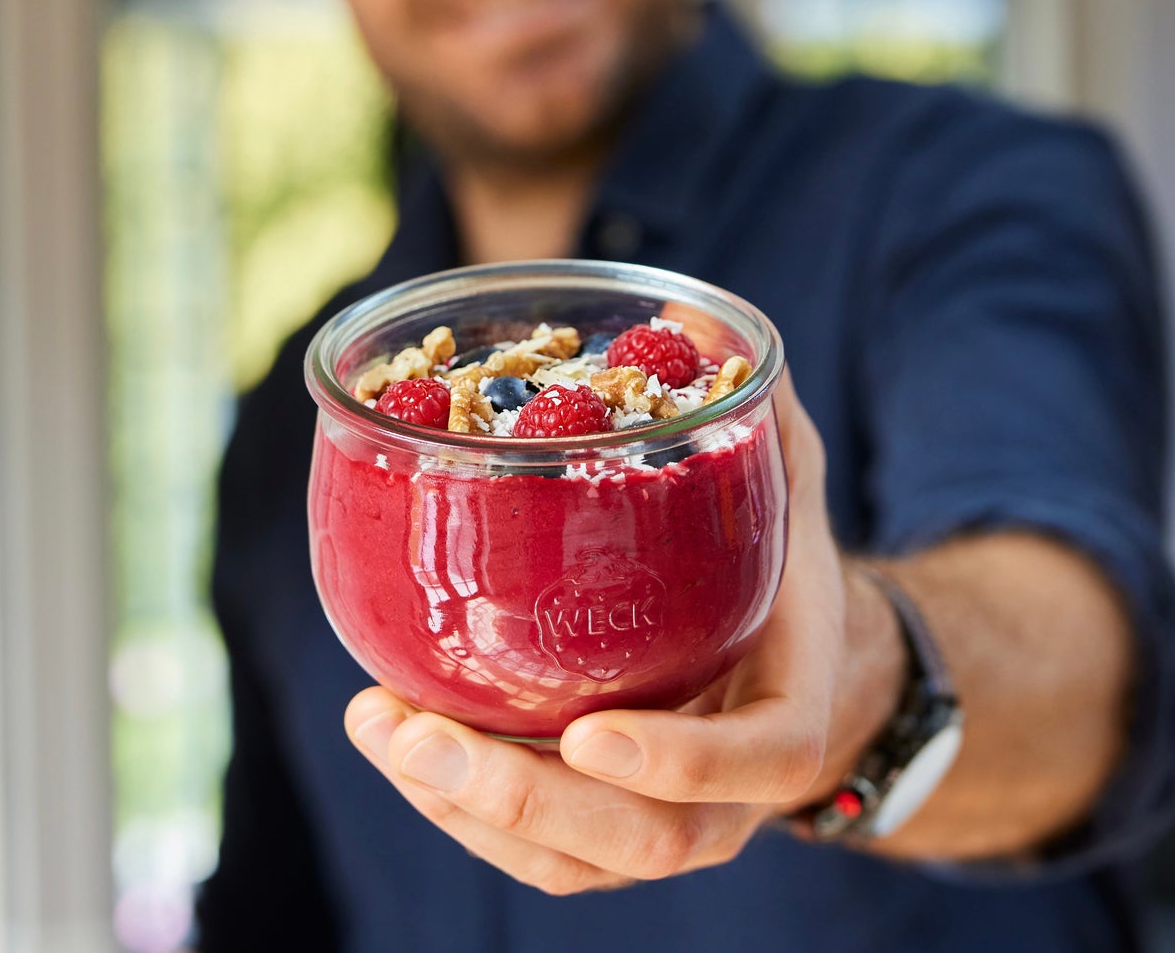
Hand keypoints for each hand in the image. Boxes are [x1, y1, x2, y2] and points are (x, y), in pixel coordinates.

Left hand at [344, 370, 902, 892]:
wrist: (798, 667)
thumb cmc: (781, 569)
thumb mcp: (785, 486)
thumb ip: (750, 414)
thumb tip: (684, 316)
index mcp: (789, 711)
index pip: (760, 762)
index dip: (681, 761)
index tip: (589, 735)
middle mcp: (725, 793)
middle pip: (637, 841)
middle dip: (518, 798)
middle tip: (417, 734)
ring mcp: (660, 818)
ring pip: (567, 858)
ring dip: (462, 807)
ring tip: (376, 725)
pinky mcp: (600, 820)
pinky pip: (530, 844)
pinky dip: (456, 806)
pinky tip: (393, 735)